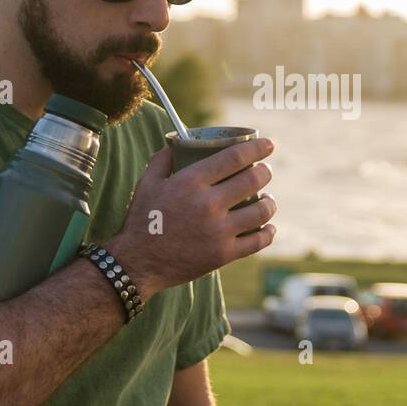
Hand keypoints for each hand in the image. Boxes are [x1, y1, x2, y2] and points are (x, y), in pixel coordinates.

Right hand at [107, 137, 277, 300]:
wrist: (137, 263)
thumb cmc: (141, 220)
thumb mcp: (146, 183)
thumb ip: (162, 160)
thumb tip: (177, 142)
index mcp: (190, 182)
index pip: (234, 157)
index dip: (257, 148)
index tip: (269, 144)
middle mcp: (208, 204)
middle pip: (252, 180)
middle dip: (265, 172)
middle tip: (265, 171)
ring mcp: (218, 231)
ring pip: (261, 211)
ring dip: (269, 201)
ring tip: (268, 198)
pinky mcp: (223, 254)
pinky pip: (257, 241)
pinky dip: (268, 232)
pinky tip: (269, 227)